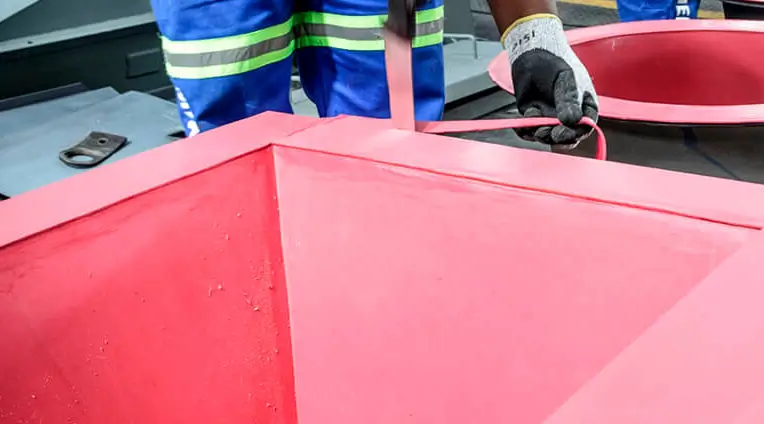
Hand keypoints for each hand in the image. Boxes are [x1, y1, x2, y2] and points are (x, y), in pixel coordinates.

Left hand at [503, 14, 597, 148]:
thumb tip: (571, 122)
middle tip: (543, 133)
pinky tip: (521, 123)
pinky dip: (524, 130)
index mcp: (584, 107)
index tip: (559, 134)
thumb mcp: (567, 79)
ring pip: (546, 136)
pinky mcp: (533, 117)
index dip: (572, 135)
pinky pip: (529, 131)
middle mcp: (568, 116)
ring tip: (532, 119)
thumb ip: (568, 101)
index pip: (583, 128)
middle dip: (553, 138)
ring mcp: (550, 117)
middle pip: (565, 138)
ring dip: (538, 133)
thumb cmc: (556, 62)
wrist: (532, 52)